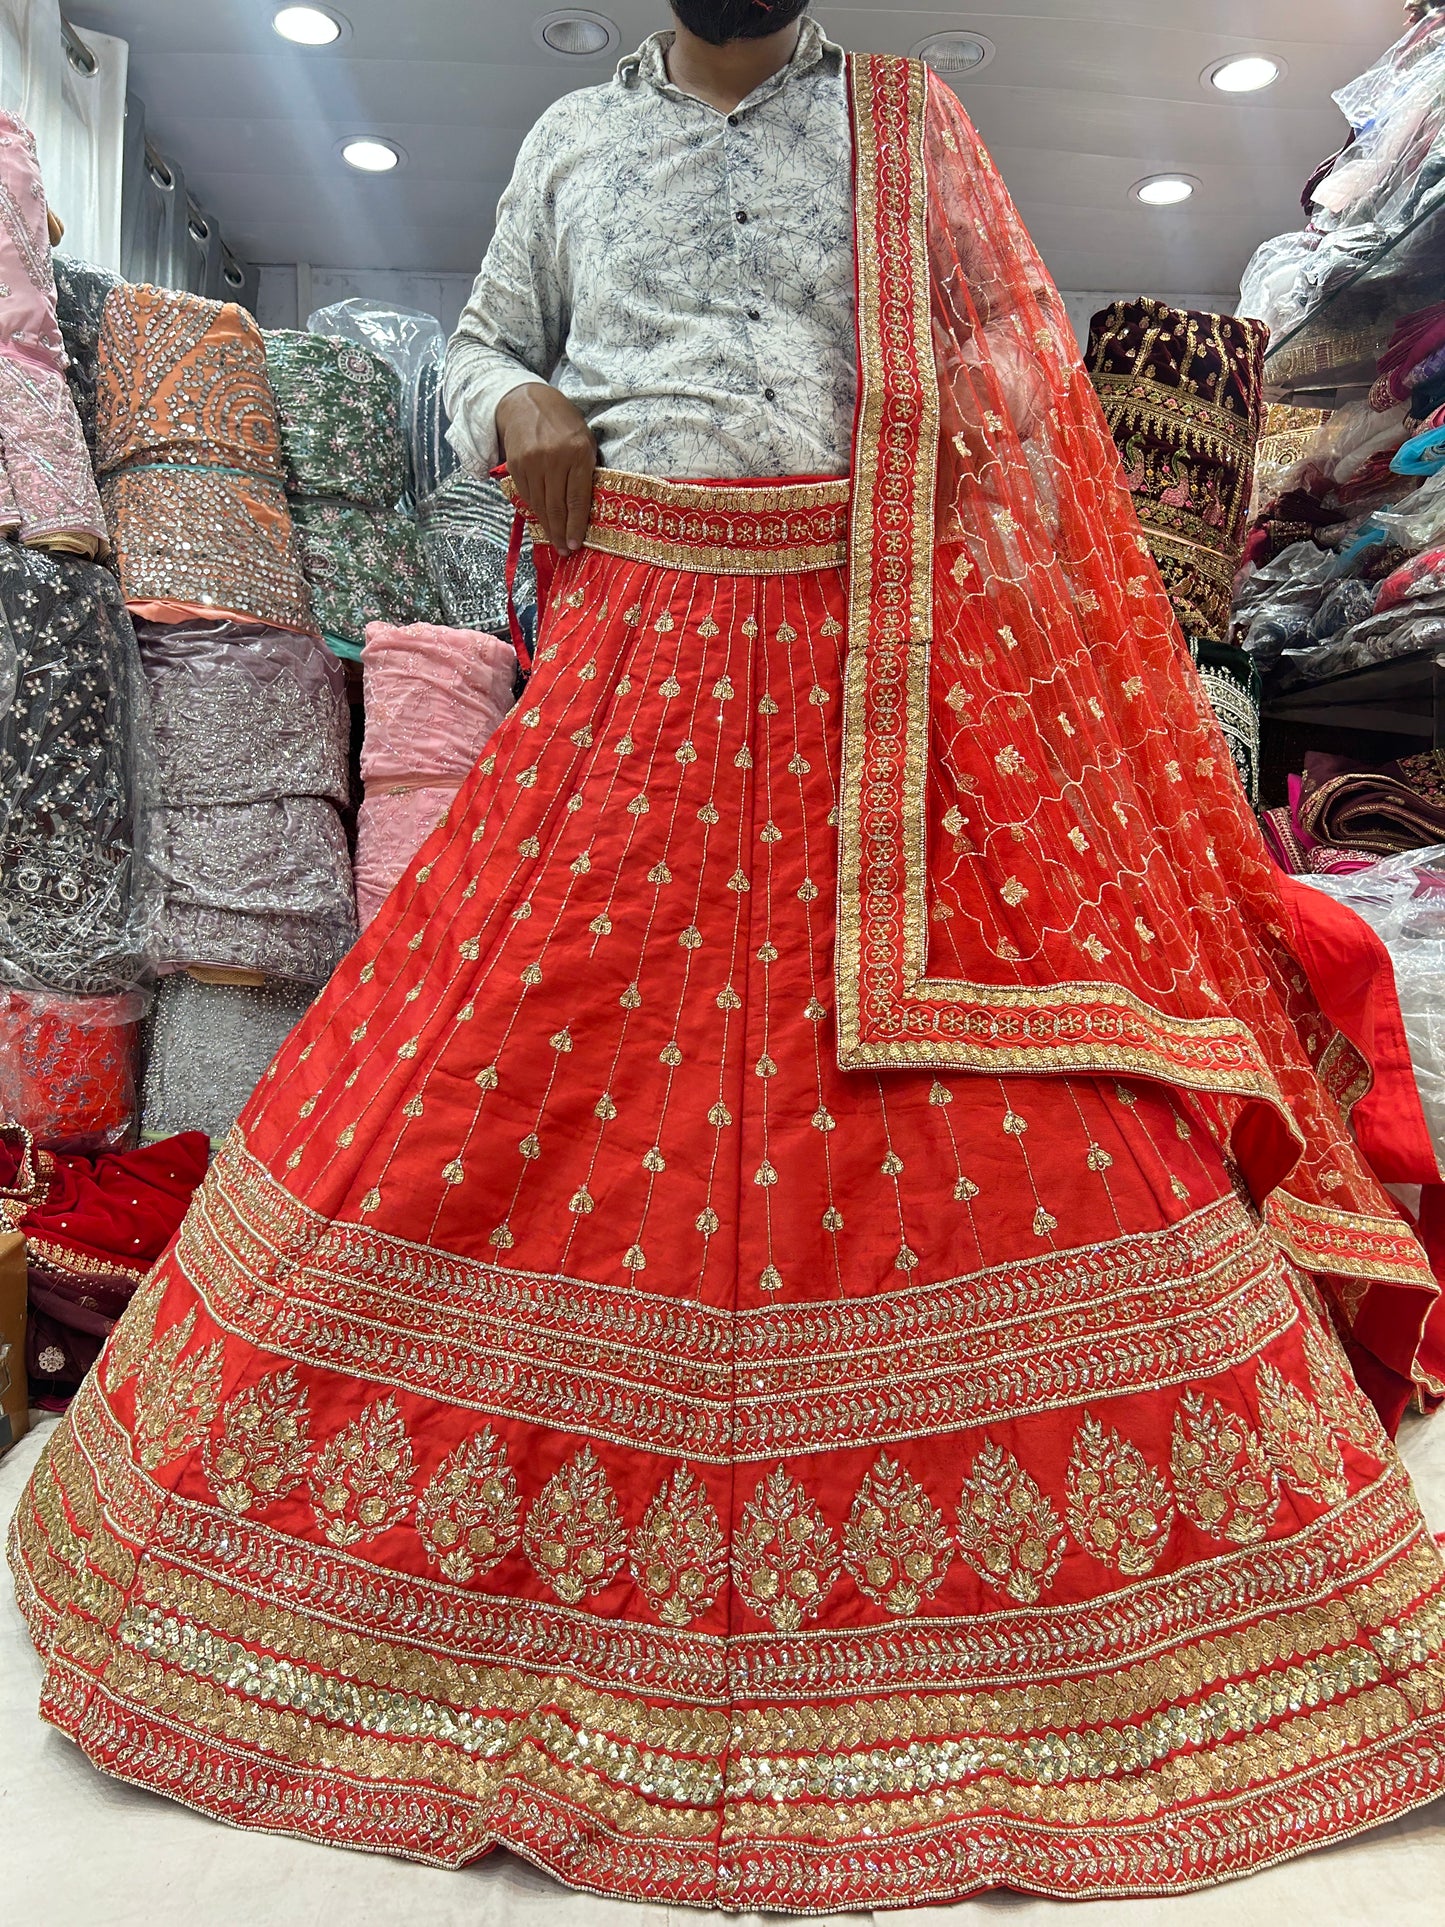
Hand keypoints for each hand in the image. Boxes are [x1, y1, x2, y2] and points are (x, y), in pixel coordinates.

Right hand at [496, 383, 596, 553]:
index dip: (576, 526)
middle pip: (556, 507)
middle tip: (565, 550)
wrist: (526, 402)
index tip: (576, 544)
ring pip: (540, 505)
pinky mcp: (515, 465)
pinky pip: (526, 496)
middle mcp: (553, 458)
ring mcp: (532, 462)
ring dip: (548, 527)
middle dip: (561, 533)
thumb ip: (585, 471)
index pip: (577, 499)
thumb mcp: (584, 441)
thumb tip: (584, 509)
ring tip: (555, 541)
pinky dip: (535, 510)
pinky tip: (542, 520)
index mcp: (577, 453)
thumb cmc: (563, 423)